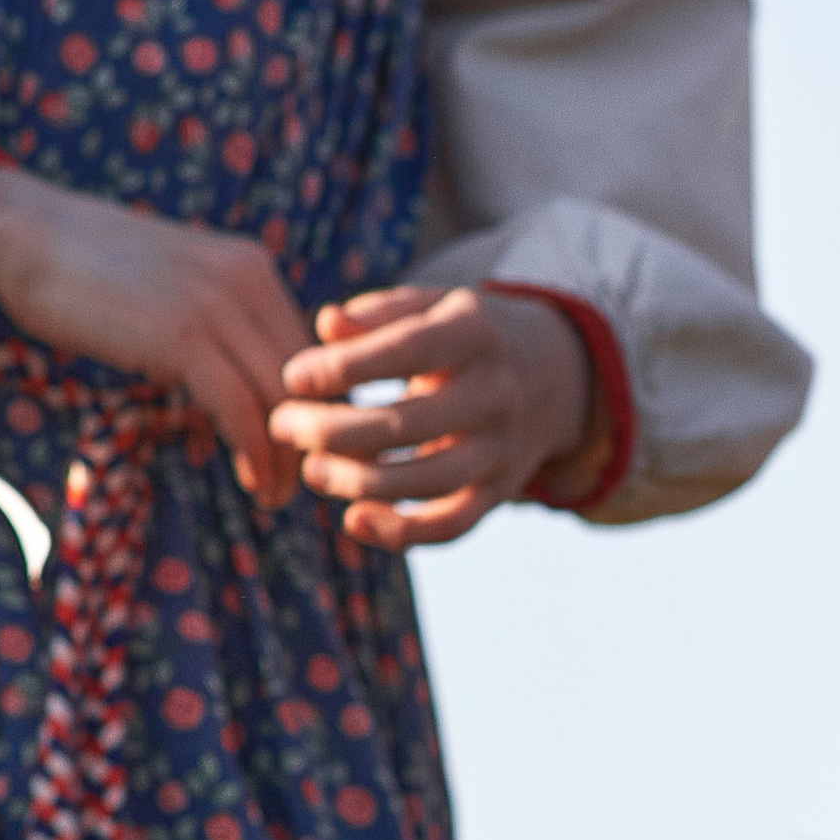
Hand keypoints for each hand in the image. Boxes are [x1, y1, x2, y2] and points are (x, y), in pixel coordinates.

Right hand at [0, 162, 309, 508]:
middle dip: (308, 439)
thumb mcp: (175, 292)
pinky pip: (239, 405)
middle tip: (298, 485)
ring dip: (285, 456)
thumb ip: (215, 334)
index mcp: (252, 269)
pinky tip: (251, 481)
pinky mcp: (182, 335)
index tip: (304, 452)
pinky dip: (253, 451)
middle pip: (306, 376)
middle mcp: (247, 281)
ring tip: (275, 495)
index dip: (314, 408)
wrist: (27, 234)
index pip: (310, 350)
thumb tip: (233, 404)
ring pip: (280, 395)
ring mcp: (216, 305)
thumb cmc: (91, 273)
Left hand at [268, 284, 605, 549]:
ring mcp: (501, 449)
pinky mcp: (500, 491)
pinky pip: (452, 525)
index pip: (406, 351)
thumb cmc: (467, 333)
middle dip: (332, 431)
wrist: (556, 371)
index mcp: (475, 335)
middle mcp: (495, 394)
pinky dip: (402, 534)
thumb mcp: (434, 305)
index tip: (293, 378)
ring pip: (426, 481)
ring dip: (358, 483)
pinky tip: (354, 521)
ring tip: (311, 469)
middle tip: (282, 425)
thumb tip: (326, 326)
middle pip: (407, 424)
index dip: (345, 368)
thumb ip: (379, 313)